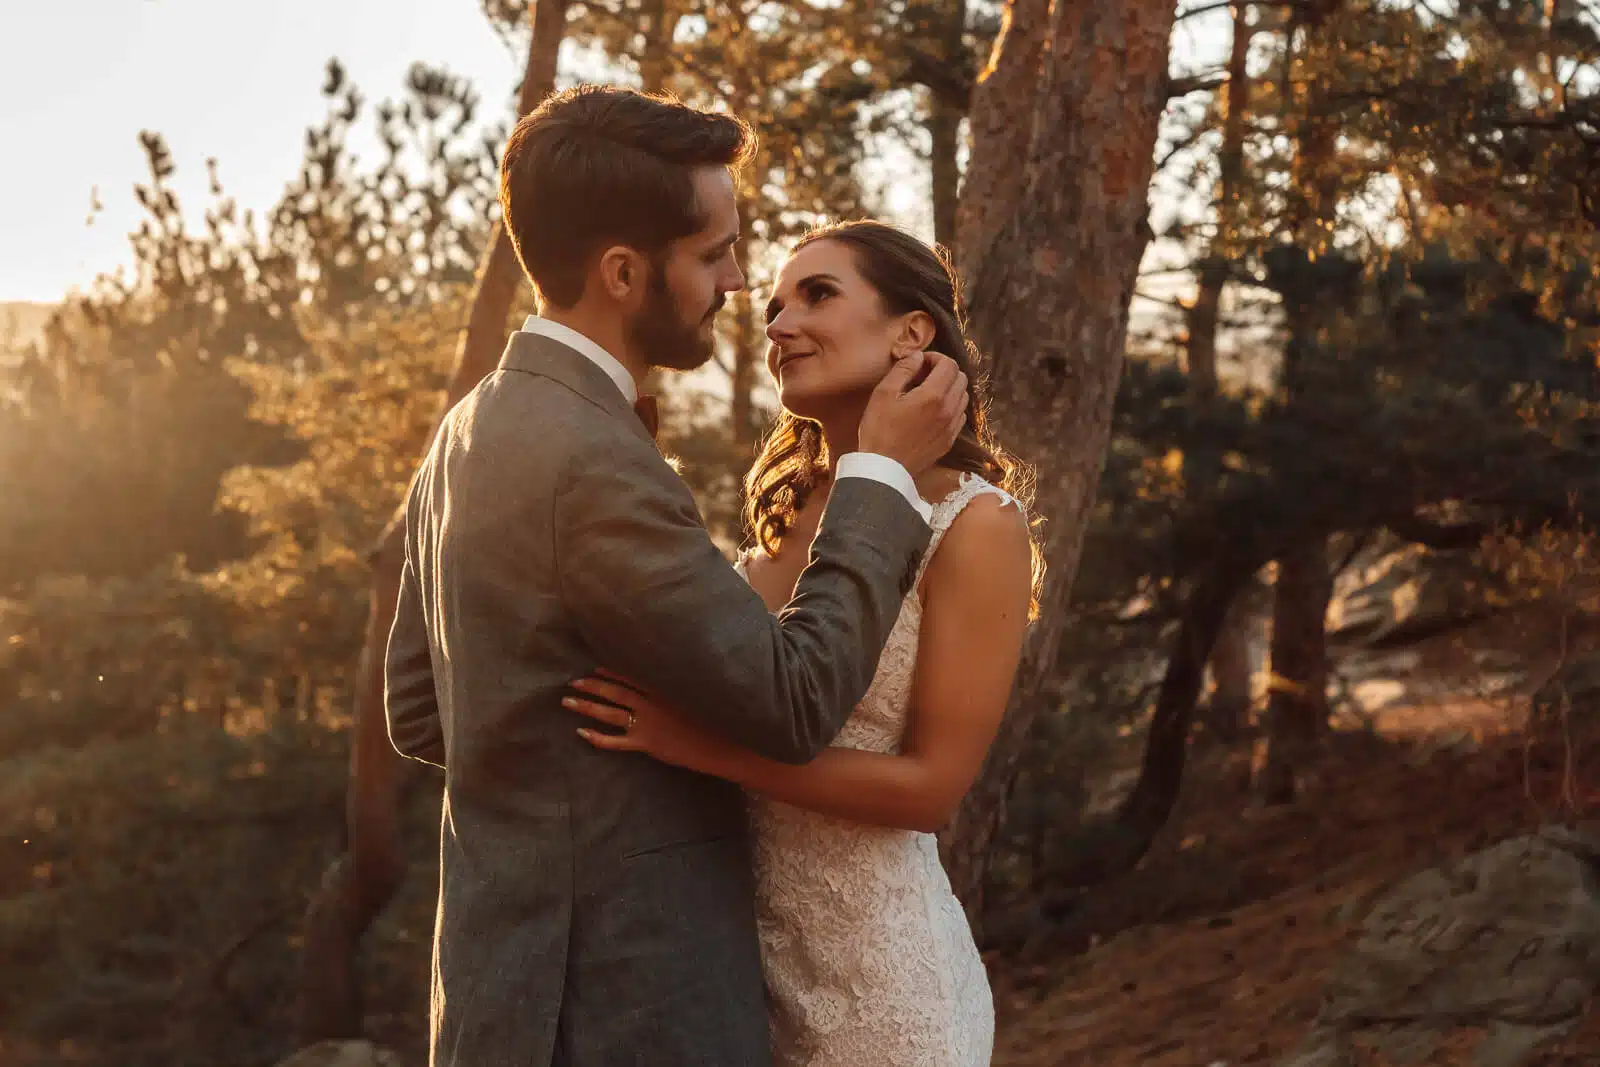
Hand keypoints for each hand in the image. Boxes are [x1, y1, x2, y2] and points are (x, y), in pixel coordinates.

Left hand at [564, 669, 726, 771]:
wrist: (718, 744)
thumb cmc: (710, 720)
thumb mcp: (692, 697)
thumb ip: (672, 691)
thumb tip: (659, 686)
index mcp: (662, 690)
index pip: (631, 677)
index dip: (611, 671)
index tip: (594, 666)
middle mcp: (651, 704)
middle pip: (615, 692)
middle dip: (592, 686)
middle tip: (572, 682)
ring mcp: (646, 723)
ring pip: (609, 712)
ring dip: (587, 706)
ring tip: (568, 702)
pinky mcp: (645, 743)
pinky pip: (615, 741)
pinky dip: (596, 737)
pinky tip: (581, 732)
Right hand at [856, 350, 968, 475]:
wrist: (884, 470)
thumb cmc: (879, 431)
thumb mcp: (883, 394)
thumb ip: (903, 370)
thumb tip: (918, 356)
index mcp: (934, 396)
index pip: (949, 364)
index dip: (935, 358)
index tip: (919, 363)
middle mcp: (949, 410)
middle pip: (961, 378)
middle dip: (944, 371)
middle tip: (922, 376)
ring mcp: (952, 427)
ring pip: (963, 396)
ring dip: (949, 388)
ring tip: (927, 393)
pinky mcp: (950, 441)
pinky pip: (960, 415)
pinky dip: (951, 406)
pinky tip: (932, 411)